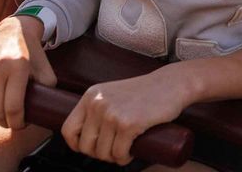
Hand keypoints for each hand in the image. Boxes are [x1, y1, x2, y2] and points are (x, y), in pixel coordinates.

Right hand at [0, 15, 56, 128]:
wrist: (11, 31)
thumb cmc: (30, 55)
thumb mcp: (45, 69)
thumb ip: (49, 90)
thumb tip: (47, 112)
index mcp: (17, 67)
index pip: (14, 107)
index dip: (17, 123)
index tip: (20, 124)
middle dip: (4, 123)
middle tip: (9, 123)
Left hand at [61, 67, 190, 164]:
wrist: (172, 84)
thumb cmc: (145, 91)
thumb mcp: (113, 94)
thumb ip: (98, 107)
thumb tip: (87, 135)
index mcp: (90, 96)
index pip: (68, 129)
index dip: (77, 145)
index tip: (90, 147)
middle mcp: (98, 104)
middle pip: (86, 145)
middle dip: (99, 154)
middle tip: (113, 150)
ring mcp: (112, 114)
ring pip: (103, 152)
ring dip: (113, 158)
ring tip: (124, 150)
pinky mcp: (129, 124)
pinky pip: (119, 153)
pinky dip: (124, 158)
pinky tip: (130, 152)